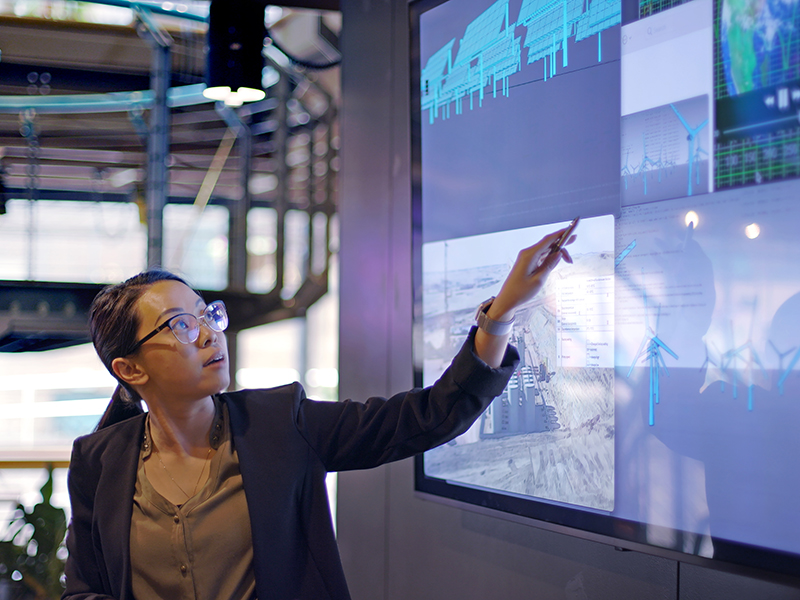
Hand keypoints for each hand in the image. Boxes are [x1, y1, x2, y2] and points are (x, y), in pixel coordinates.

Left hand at [474, 227, 575, 367]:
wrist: (507, 299)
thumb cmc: (521, 292)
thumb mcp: (539, 279)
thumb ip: (549, 265)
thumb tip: (558, 253)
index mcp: (529, 255)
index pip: (548, 240)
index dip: (560, 234)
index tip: (571, 229)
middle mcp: (527, 253)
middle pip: (547, 243)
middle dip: (561, 242)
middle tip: (575, 239)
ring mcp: (526, 258)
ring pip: (545, 250)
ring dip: (557, 252)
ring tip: (569, 260)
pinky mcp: (527, 262)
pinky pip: (541, 255)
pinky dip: (550, 257)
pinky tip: (558, 261)